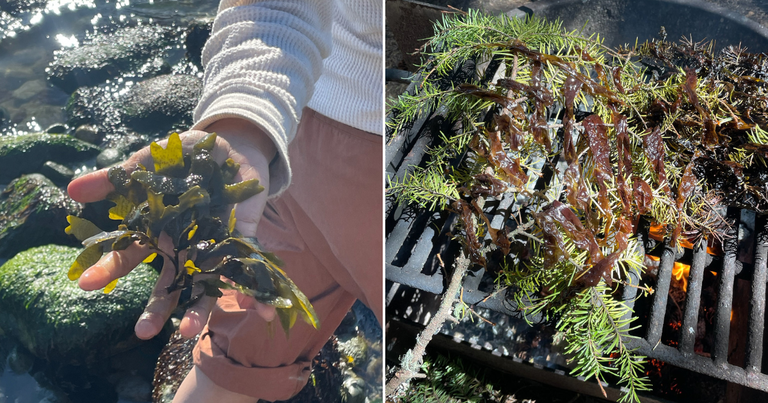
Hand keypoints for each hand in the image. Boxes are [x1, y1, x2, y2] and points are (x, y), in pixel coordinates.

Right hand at [67, 119, 277, 338]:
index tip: (86, 284)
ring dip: (200, 309)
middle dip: (158, 308)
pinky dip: (254, 291)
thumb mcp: (151, 161)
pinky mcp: (242, 240)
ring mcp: (213, 246)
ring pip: (205, 285)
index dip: (109, 269)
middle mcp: (183, 245)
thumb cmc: (186, 156)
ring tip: (191, 332)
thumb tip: (72, 189)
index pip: (129, 255)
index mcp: (157, 230)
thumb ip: (118, 177)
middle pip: (169, 284)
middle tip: (144, 333)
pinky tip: (258, 312)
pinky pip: (247, 269)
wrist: (233, 145)